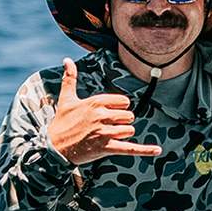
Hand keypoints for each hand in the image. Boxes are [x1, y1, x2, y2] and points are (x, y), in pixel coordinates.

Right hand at [47, 58, 162, 163]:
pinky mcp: (105, 148)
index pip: (124, 102)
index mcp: (96, 102)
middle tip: (104, 127)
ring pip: (129, 130)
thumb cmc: (61, 123)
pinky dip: (145, 150)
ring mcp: (104, 132)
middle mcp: (101, 116)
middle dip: (121, 123)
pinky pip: (130, 148)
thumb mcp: (66, 99)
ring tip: (107, 137)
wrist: (54, 148)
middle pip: (128, 116)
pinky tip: (157, 150)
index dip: (119, 108)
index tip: (109, 114)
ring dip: (123, 135)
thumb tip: (67, 60)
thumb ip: (70, 79)